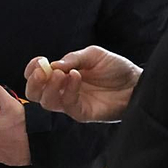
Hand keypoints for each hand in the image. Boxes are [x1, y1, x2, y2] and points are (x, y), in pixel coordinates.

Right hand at [24, 47, 142, 123]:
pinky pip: (67, 105)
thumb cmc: (115, 68)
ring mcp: (71, 103)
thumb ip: (73, 58)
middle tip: (43, 72)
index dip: (32, 70)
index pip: (36, 77)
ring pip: (46, 102)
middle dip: (34, 82)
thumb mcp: (93, 55)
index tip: (39, 61)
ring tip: (61, 74)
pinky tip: (76, 77)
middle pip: (34, 94)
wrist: (136, 82)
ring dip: (50, 87)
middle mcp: (62, 91)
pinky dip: (68, 90)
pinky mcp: (81, 113)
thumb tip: (52, 65)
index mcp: (61, 76)